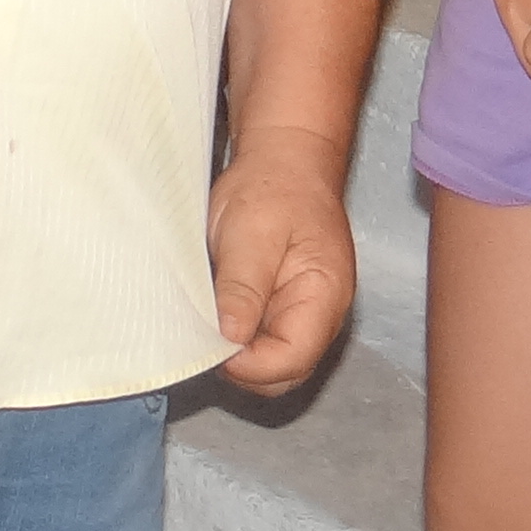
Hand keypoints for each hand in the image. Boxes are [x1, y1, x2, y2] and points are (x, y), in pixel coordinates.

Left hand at [209, 125, 357, 395]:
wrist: (283, 158)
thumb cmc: (272, 187)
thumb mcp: (251, 232)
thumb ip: (244, 287)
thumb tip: (231, 339)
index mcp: (325, 296)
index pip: (292, 359)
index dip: (248, 364)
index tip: (210, 344)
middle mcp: (322, 314)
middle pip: (286, 372)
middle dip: (243, 367)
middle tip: (204, 337)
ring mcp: (305, 314)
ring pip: (274, 364)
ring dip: (240, 357)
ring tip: (208, 326)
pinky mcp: (286, 308)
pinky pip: (265, 343)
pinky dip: (240, 342)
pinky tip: (217, 319)